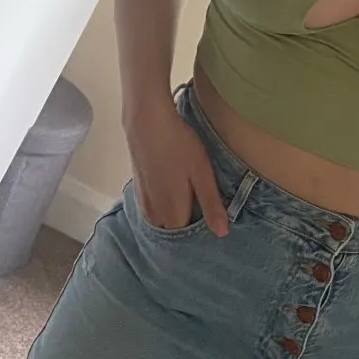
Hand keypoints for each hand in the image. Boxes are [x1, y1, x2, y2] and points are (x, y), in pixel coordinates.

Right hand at [126, 98, 228, 235]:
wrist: (147, 122)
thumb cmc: (179, 146)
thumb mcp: (202, 174)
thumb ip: (211, 204)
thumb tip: (222, 233)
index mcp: (173, 212)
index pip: (185, 236)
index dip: (197, 232)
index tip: (208, 222)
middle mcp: (155, 211)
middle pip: (170, 230)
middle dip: (183, 227)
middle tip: (199, 213)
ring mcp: (143, 199)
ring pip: (158, 220)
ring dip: (170, 218)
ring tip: (186, 204)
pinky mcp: (137, 186)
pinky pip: (149, 208)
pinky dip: (160, 207)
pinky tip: (168, 192)